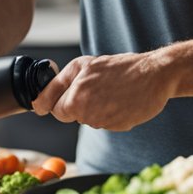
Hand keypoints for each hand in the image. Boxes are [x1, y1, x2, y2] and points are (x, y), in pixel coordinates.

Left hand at [31, 52, 175, 130]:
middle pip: (71, 116)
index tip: (60, 100)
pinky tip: (121, 101)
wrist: (155, 75)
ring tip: (111, 92)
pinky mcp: (117, 127)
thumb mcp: (83, 65)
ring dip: (95, 109)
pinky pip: (105, 124)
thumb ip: (57, 84)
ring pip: (88, 119)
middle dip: (78, 105)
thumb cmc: (120, 67)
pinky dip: (110, 115)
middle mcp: (87, 110)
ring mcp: (103, 121)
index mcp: (76, 94)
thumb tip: (38, 104)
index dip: (58, 103)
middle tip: (95, 89)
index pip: (54, 110)